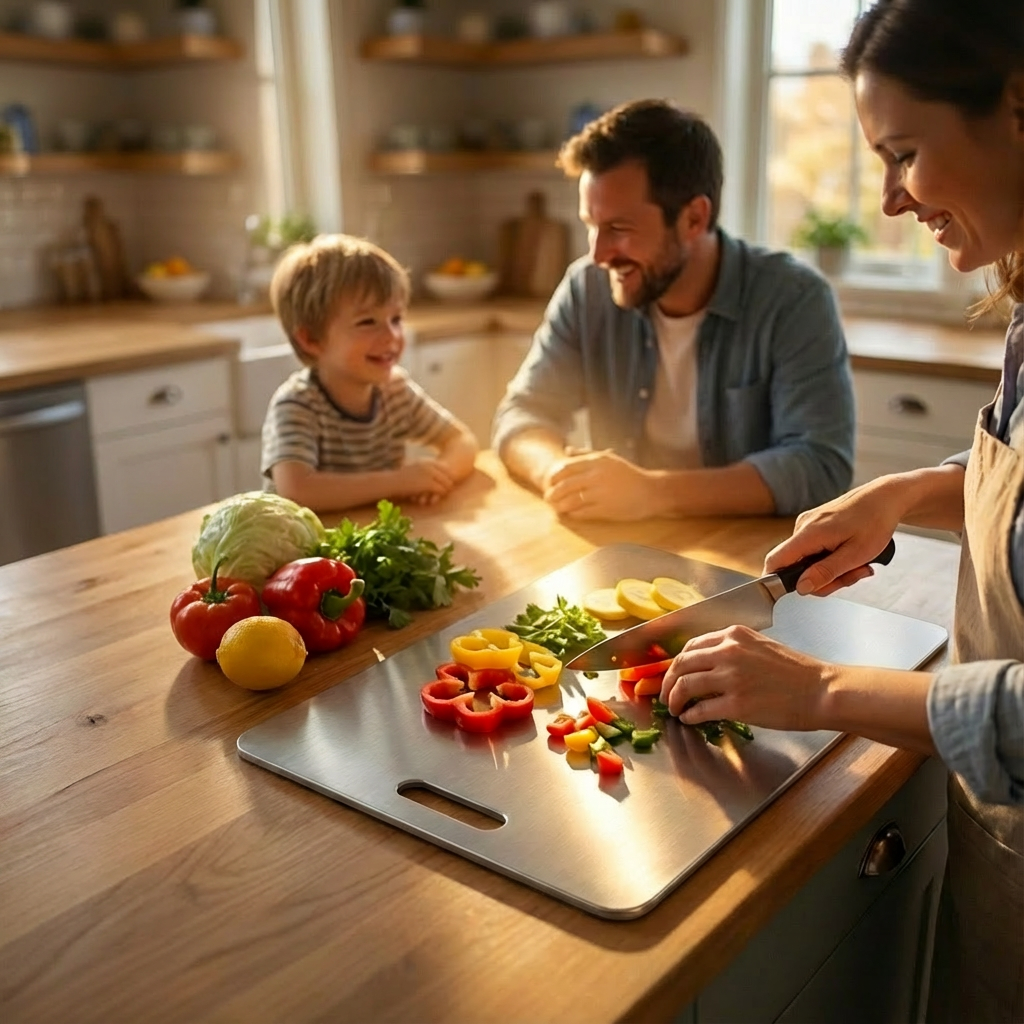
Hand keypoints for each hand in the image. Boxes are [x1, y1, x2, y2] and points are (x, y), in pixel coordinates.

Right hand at [393, 459, 455, 500]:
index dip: (447, 475)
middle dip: (448, 482)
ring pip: (446, 483)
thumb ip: (422, 469)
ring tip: (444, 494)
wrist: (392, 482)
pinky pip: (441, 489)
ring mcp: (429, 474)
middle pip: (448, 474)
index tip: (448, 481)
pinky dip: (441, 494)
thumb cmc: (400, 478)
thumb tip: (430, 472)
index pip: (444, 467)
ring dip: (446, 489)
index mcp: (426, 462)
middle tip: (448, 489)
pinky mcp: (428, 484)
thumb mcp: (412, 470)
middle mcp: (429, 466)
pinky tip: (438, 497)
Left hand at [542, 449, 662, 520]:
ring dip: (560, 506)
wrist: (651, 491)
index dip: (553, 477)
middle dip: (553, 494)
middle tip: (548, 498)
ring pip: (571, 500)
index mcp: (597, 461)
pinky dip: (573, 514)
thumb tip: (567, 450)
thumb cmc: (629, 475)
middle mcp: (597, 476)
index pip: (566, 468)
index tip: (549, 483)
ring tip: (557, 508)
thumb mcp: (609, 459)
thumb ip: (587, 454)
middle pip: (565, 486)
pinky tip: (571, 514)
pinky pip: (582, 512)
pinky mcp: (605, 509)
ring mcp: (601, 493)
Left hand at [660, 625, 834, 730]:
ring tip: (673, 708)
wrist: (820, 690)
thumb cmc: (796, 672)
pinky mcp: (736, 704)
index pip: (691, 646)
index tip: (673, 674)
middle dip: (668, 681)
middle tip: (665, 694)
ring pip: (685, 686)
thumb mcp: (760, 646)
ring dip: (674, 699)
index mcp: (734, 635)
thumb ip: (732, 650)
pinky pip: (700, 709)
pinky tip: (689, 718)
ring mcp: (731, 678)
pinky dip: (690, 715)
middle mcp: (728, 652)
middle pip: (681, 664)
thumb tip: (706, 666)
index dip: (677, 663)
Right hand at [764, 477, 906, 595]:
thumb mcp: (856, 555)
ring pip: (807, 561)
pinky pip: (814, 552)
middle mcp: (802, 527)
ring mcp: (808, 525)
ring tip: (858, 565)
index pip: (775, 561)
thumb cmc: (875, 521)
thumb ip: (826, 572)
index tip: (804, 590)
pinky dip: (831, 560)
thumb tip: (802, 587)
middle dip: (823, 580)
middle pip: (795, 567)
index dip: (778, 581)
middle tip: (851, 576)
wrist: (885, 498)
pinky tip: (850, 555)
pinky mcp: (814, 526)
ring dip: (831, 571)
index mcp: (809, 533)